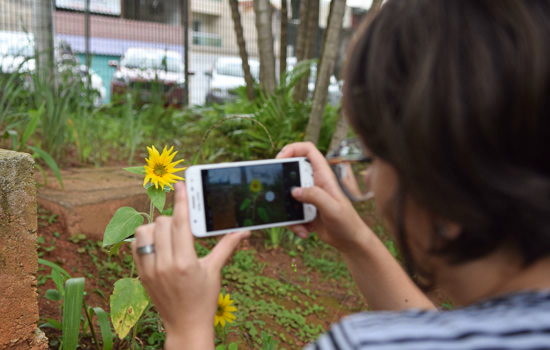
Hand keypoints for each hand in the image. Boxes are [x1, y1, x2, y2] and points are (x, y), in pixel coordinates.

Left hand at [132, 182, 249, 347]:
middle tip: (184, 225)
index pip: (182, 222)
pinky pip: (135, 246)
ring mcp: (150, 270)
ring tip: (169, 236)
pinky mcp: (141, 275)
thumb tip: (245, 230)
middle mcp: (165, 265)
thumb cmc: (203, 299)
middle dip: (174, 218)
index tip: (181, 185)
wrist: (185, 326)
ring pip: (144, 232)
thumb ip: (227, 246)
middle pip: (162, 223)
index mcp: (186, 262)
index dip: (182, 200)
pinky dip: (145, 240)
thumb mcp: (215, 271)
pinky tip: (157, 244)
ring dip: (156, 228)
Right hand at [276, 142, 371, 252]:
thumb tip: (294, 191)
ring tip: (300, 225)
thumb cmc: (347, 222)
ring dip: (289, 211)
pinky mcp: (305, 210)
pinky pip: (291, 213)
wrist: (350, 241)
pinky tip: (305, 232)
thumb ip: (315, 197)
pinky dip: (294, 224)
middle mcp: (315, 183)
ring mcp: (309, 197)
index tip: (280, 158)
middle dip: (283, 184)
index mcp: (323, 176)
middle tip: (278, 195)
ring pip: (288, 196)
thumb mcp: (333, 208)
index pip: (308, 151)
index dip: (293, 148)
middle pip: (292, 173)